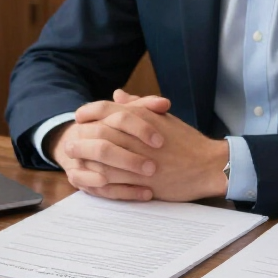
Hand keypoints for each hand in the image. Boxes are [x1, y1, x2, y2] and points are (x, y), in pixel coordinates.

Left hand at [50, 90, 228, 202]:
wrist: (208, 165)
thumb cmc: (187, 141)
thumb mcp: (162, 118)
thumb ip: (137, 105)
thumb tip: (117, 94)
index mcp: (141, 118)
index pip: (106, 109)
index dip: (88, 112)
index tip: (78, 117)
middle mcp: (136, 136)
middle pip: (97, 134)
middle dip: (80, 138)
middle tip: (69, 143)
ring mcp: (137, 159)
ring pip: (100, 160)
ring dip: (84, 160)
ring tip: (73, 162)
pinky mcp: (140, 181)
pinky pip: (111, 182)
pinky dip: (96, 181)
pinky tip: (89, 181)